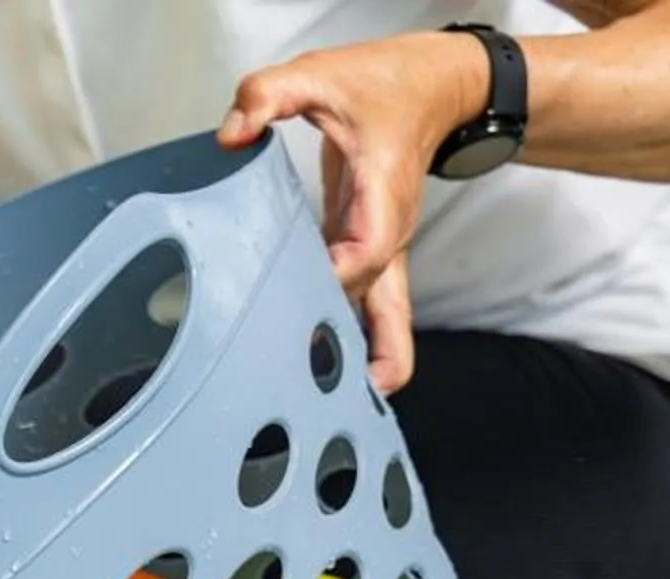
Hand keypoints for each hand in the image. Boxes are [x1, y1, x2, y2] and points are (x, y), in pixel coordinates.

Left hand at [219, 31, 490, 394]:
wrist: (437, 86)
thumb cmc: (386, 86)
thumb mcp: (321, 75)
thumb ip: (270, 93)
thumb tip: (232, 130)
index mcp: (382, 197)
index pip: (367, 252)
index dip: (340, 278)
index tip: (310, 299)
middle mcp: (387, 233)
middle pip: (385, 305)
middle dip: (367, 351)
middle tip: (338, 401)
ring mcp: (381, 248)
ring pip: (387, 317)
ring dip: (372, 361)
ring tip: (343, 414)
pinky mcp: (368, 253)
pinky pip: (368, 308)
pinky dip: (355, 342)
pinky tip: (326, 379)